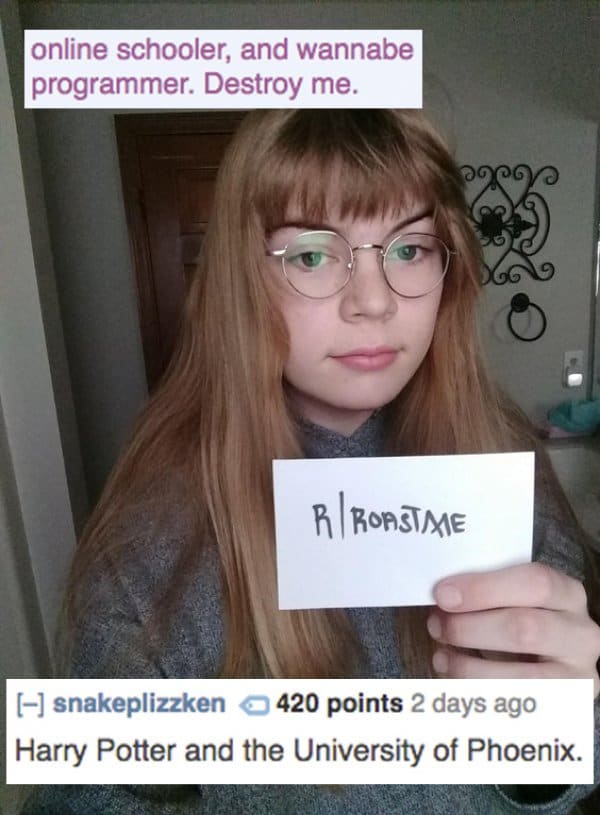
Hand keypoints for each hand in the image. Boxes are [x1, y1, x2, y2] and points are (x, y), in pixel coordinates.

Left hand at [427, 562, 599, 696]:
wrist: (550, 666)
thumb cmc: (518, 622)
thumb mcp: (511, 600)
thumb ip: (486, 593)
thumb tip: (443, 596)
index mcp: (568, 595)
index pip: (536, 583)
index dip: (485, 588)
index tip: (443, 595)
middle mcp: (582, 636)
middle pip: (526, 629)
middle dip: (471, 628)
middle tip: (437, 625)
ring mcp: (577, 678)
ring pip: (522, 678)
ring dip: (469, 668)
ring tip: (442, 656)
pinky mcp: (563, 714)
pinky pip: (514, 711)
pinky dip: (475, 696)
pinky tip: (454, 681)